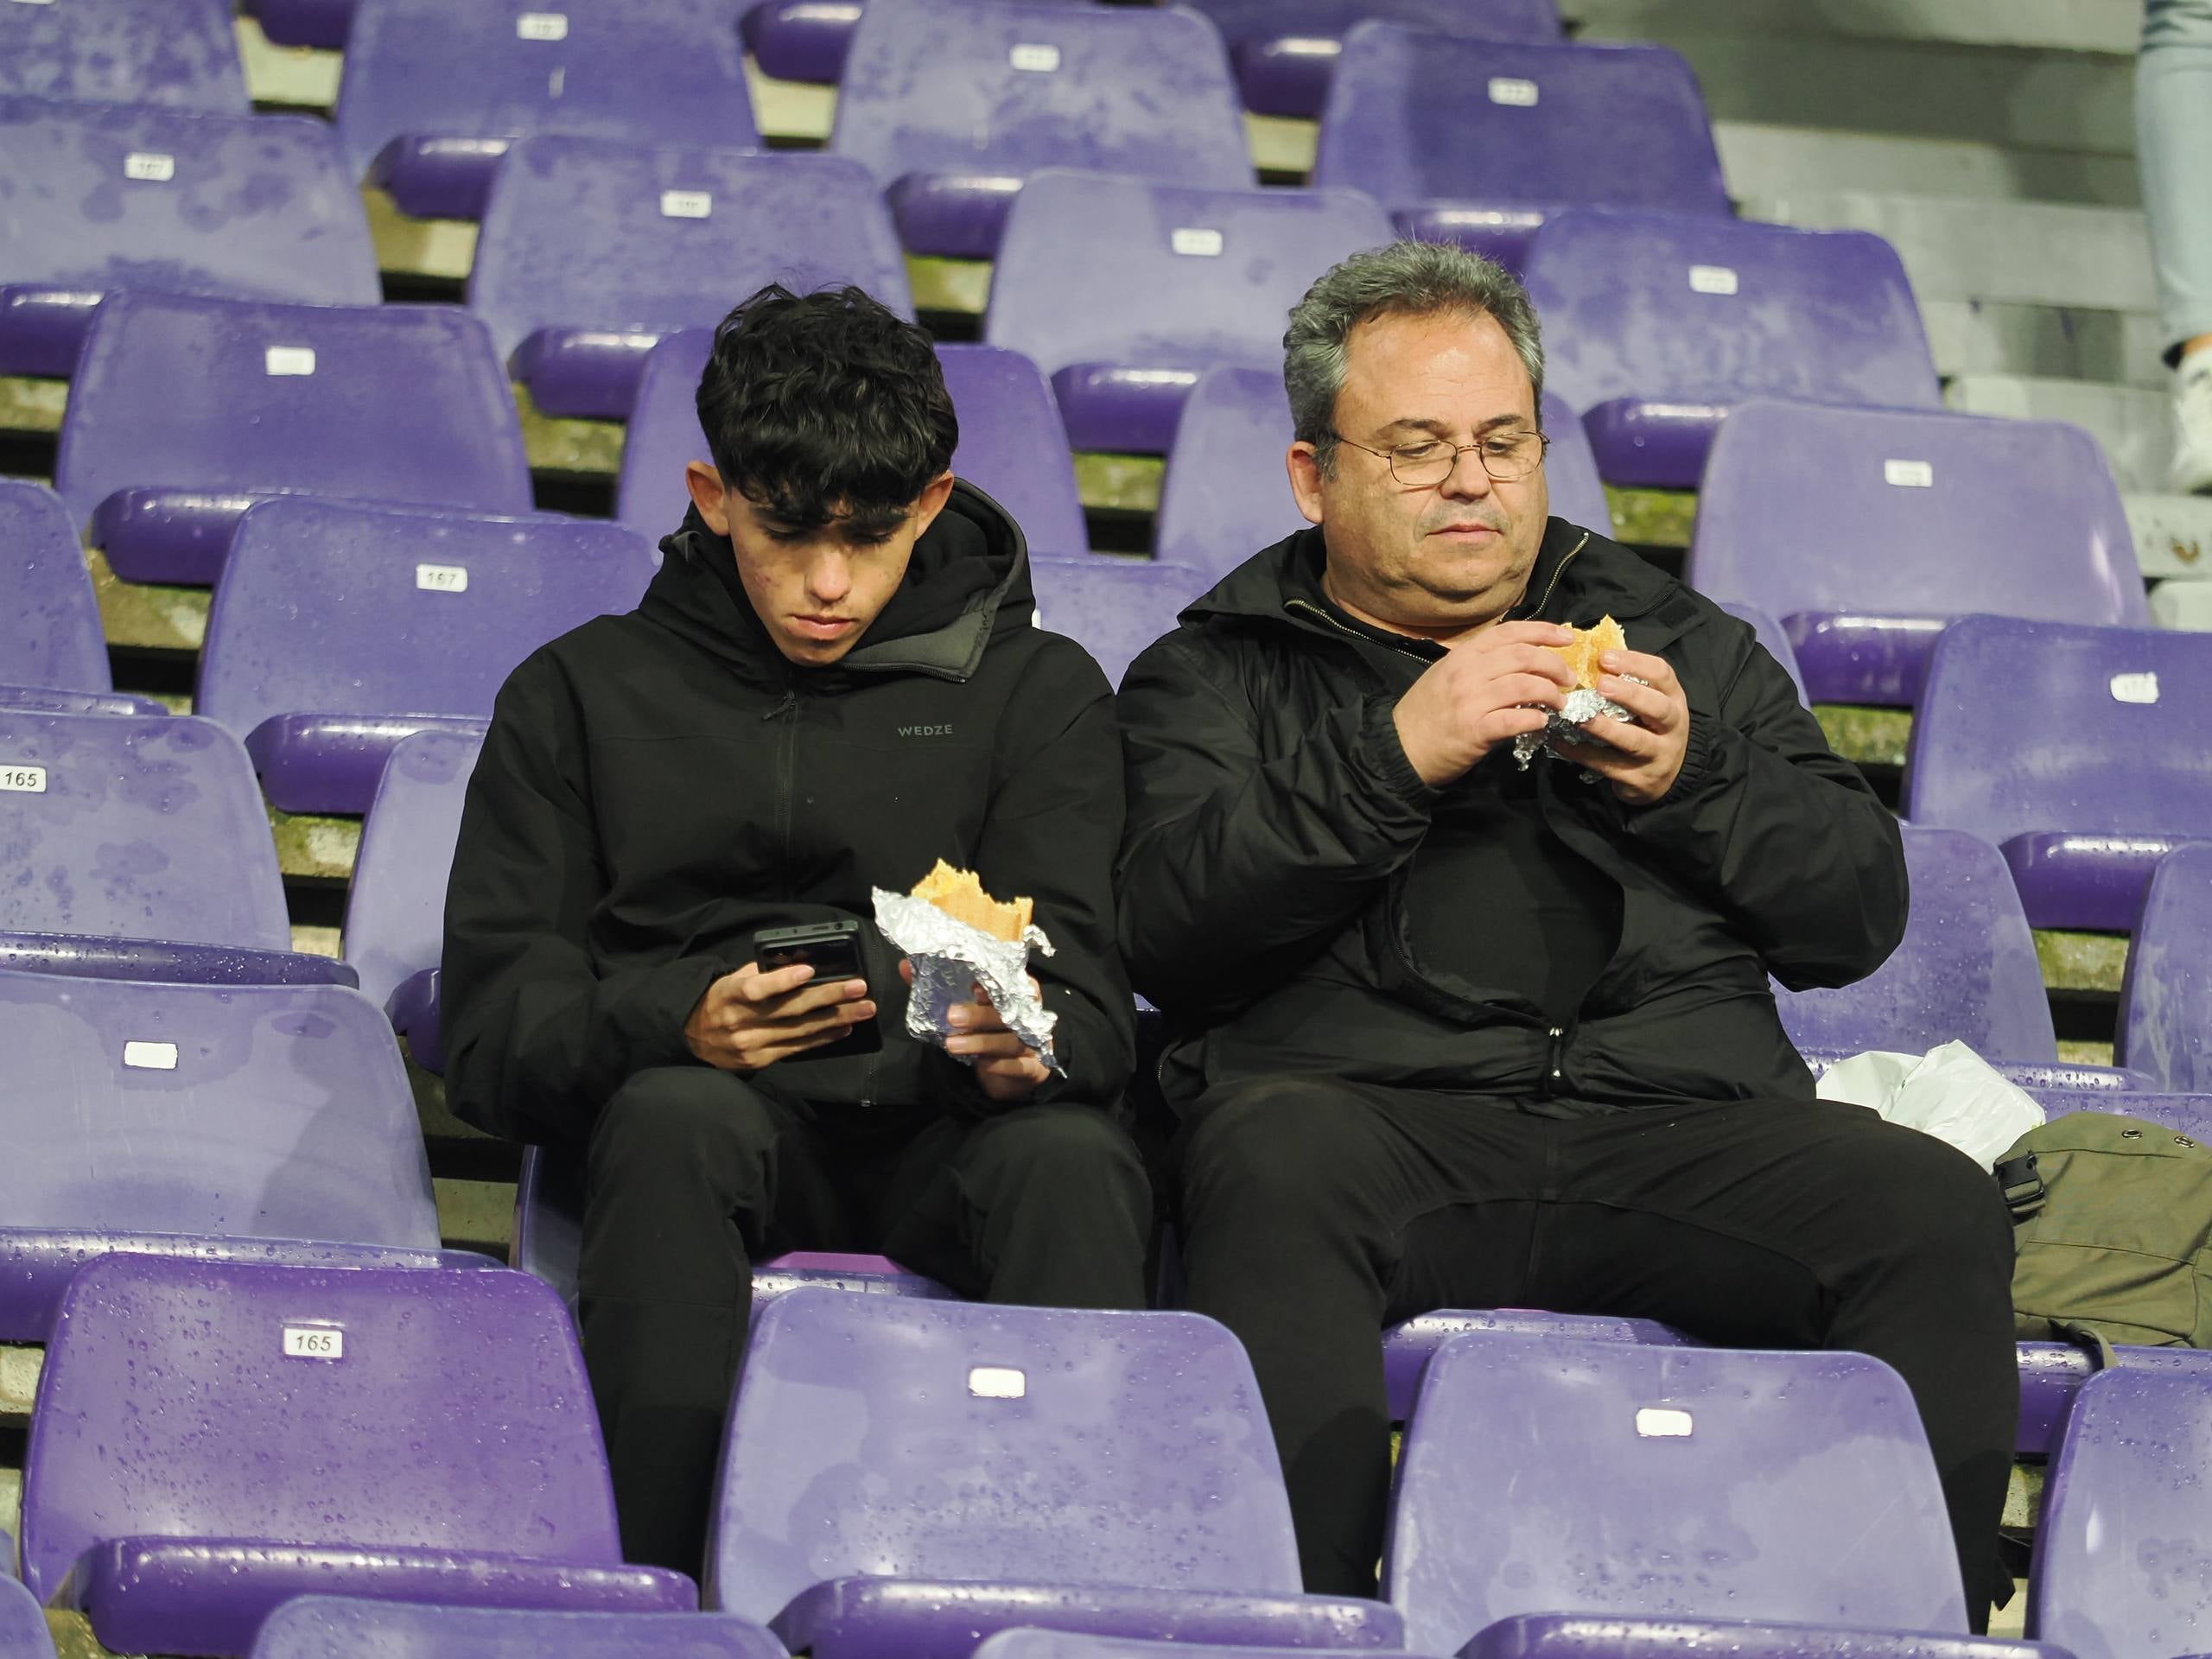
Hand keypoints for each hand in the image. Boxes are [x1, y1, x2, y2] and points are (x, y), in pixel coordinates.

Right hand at [684, 961, 874, 1071]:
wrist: (692, 1036)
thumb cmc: (721, 999)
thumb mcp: (732, 979)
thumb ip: (761, 972)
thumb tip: (802, 962)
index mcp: (731, 994)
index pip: (757, 988)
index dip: (783, 980)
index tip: (810, 971)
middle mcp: (741, 1021)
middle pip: (790, 1010)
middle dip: (829, 997)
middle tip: (859, 988)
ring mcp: (751, 1044)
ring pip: (800, 1031)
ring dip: (836, 1019)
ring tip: (864, 1009)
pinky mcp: (760, 1060)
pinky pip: (797, 1048)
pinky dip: (823, 1038)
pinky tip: (844, 1029)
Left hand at [901, 959, 1051, 1103]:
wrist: (1011, 1073)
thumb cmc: (985, 1030)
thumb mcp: (965, 1006)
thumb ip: (938, 985)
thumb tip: (905, 965)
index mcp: (1016, 993)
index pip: (1014, 982)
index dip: (997, 982)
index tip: (973, 986)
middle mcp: (1029, 1015)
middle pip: (1009, 1012)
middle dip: (980, 1014)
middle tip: (951, 1016)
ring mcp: (1034, 1042)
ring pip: (1012, 1040)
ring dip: (982, 1042)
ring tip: (953, 1045)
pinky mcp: (1034, 1069)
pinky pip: (1019, 1066)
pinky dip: (1001, 1065)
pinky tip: (982, 1064)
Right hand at [1391, 620, 1576, 786]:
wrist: (1399, 748)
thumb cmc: (1426, 713)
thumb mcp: (1447, 675)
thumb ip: (1479, 664)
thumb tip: (1522, 660)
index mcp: (1462, 655)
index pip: (1510, 632)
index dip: (1543, 631)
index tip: (1567, 637)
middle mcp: (1467, 672)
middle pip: (1524, 656)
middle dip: (1555, 665)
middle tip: (1568, 679)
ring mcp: (1470, 701)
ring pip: (1525, 685)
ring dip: (1551, 694)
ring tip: (1559, 703)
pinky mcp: (1474, 731)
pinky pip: (1515, 720)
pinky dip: (1535, 719)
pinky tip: (1541, 722)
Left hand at [1554, 648, 1690, 804]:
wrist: (1665, 776)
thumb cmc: (1648, 727)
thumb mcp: (1648, 701)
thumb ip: (1627, 682)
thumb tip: (1586, 656)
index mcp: (1673, 699)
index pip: (1662, 675)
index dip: (1635, 663)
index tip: (1605, 657)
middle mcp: (1672, 726)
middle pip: (1657, 708)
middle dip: (1629, 694)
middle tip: (1601, 685)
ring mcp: (1658, 755)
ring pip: (1635, 741)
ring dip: (1605, 728)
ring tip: (1580, 717)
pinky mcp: (1639, 779)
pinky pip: (1608, 765)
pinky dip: (1582, 753)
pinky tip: (1560, 742)